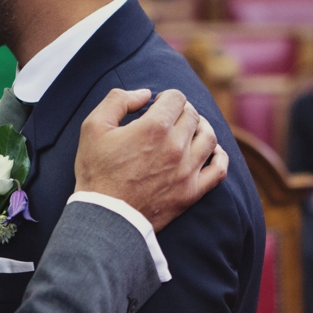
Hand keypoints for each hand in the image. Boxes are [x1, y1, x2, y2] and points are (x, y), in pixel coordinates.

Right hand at [75, 89, 228, 231]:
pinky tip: (212, 152)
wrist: (105, 218)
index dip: (166, 97)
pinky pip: (219, 169)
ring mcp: (188, 170)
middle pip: (192, 115)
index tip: (157, 106)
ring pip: (209, 137)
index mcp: (154, 127)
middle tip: (168, 119)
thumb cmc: (96, 172)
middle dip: (181, 111)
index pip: (176, 98)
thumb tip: (145, 94)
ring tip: (190, 130)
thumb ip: (118, 100)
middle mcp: (176, 146)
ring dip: (201, 127)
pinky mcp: (192, 192)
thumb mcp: (93, 127)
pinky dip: (219, 156)